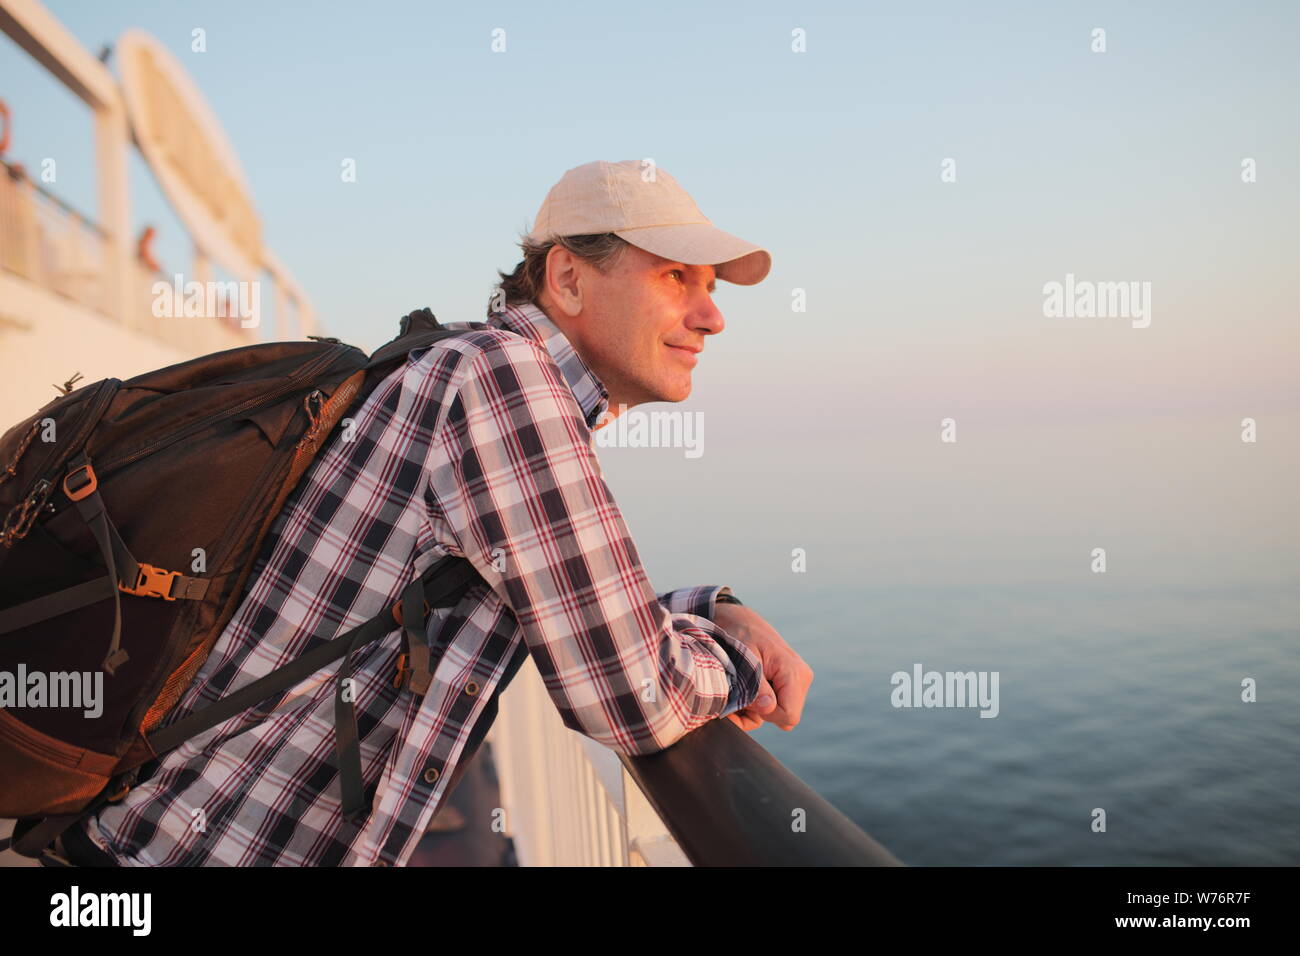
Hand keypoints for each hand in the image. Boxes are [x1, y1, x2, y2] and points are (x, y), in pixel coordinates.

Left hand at [713, 604, 812, 731]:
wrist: (740, 621)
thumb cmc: (740, 637)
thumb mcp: (744, 660)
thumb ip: (756, 686)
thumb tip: (769, 708)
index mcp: (794, 672)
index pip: (788, 716)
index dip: (765, 714)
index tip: (746, 699)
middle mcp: (802, 678)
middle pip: (786, 718)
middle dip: (760, 713)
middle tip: (740, 693)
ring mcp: (798, 681)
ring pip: (781, 714)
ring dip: (758, 708)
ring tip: (741, 688)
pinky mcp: (791, 682)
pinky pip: (779, 706)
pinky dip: (760, 703)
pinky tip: (747, 689)